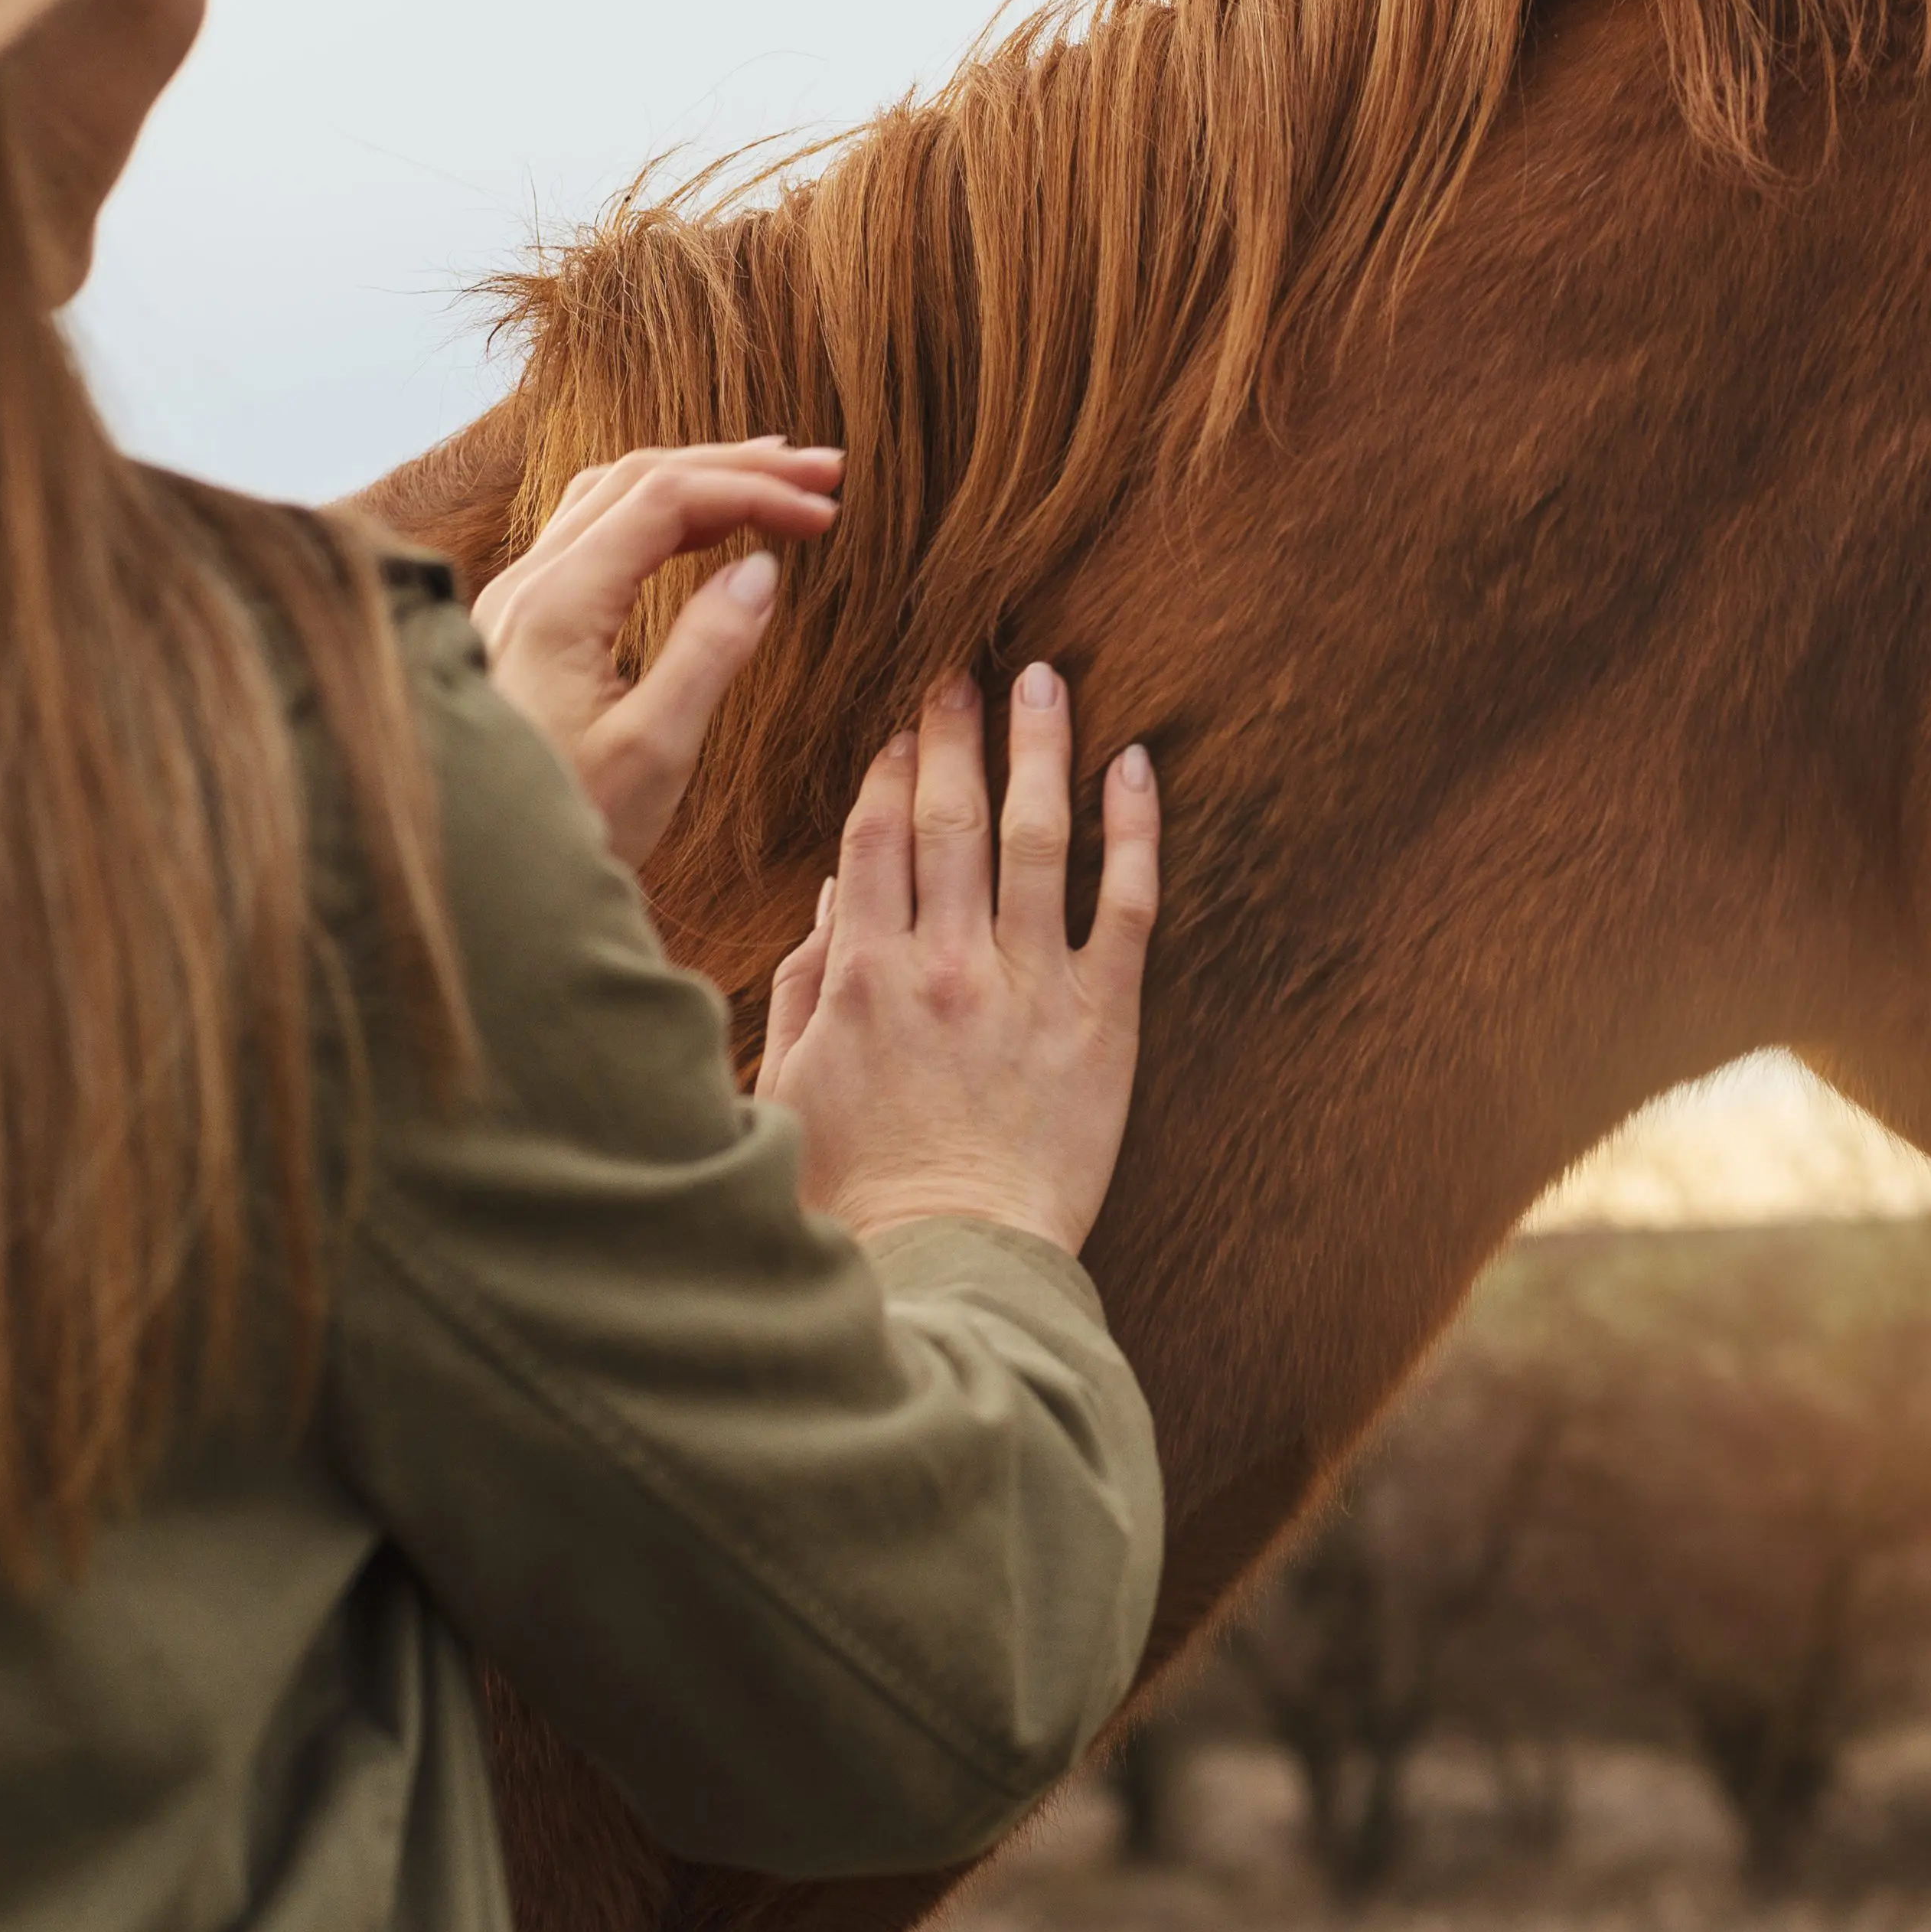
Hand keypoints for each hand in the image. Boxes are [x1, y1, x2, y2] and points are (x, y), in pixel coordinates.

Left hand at [472, 442, 843, 868]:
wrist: (489, 878)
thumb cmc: (573, 823)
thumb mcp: (656, 750)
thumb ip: (711, 650)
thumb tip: (762, 570)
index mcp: (558, 605)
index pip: (665, 500)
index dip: (753, 491)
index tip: (824, 511)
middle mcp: (527, 584)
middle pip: (637, 478)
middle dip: (735, 467)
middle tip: (820, 472)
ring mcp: (518, 600)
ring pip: (611, 497)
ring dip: (696, 480)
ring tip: (771, 482)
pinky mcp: (525, 623)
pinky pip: (594, 532)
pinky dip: (660, 514)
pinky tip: (703, 533)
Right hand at [757, 666, 1160, 1258]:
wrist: (949, 1262)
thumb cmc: (859, 1189)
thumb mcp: (795, 1083)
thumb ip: (805, 984)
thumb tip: (834, 896)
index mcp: (863, 975)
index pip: (874, 837)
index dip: (888, 767)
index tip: (898, 720)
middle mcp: (946, 964)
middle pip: (949, 817)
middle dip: (954, 733)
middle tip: (962, 668)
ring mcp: (1029, 987)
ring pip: (1036, 837)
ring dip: (1039, 750)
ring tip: (1046, 680)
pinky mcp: (1103, 1021)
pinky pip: (1124, 904)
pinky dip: (1132, 828)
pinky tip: (1135, 768)